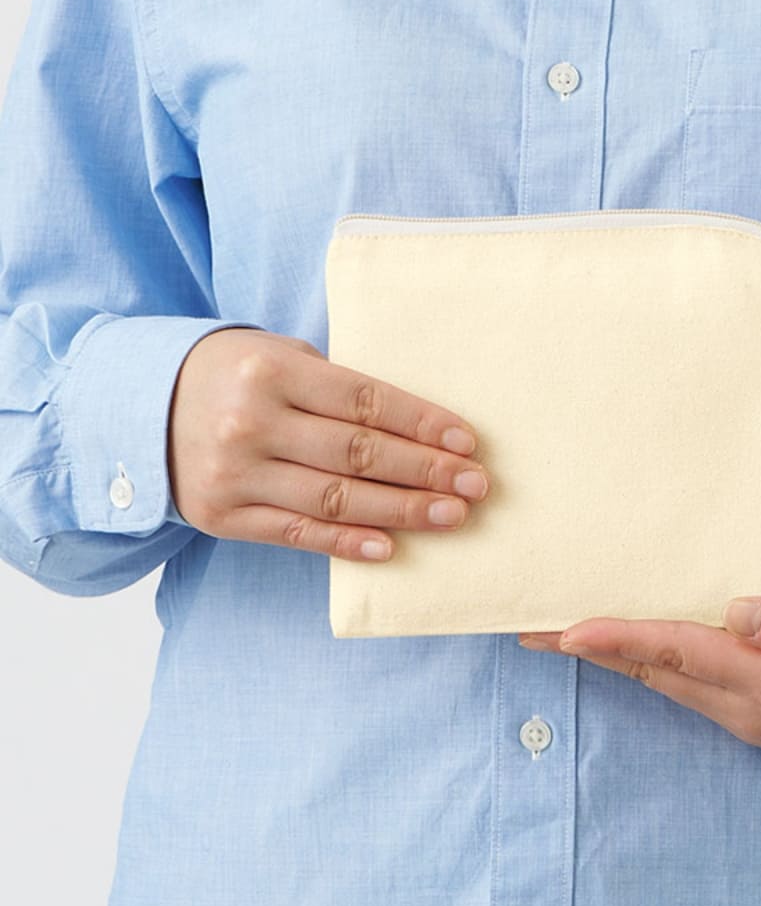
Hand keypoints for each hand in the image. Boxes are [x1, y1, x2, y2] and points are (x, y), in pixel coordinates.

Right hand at [166, 328, 490, 560]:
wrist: (140, 407)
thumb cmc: (234, 376)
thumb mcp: (279, 357)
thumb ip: (336, 386)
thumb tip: (418, 426)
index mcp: (271, 372)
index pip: (365, 401)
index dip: (422, 423)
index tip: (468, 442)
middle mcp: (251, 422)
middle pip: (358, 454)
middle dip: (426, 471)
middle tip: (476, 486)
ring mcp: (234, 474)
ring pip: (335, 499)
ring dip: (402, 511)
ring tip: (452, 516)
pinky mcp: (222, 516)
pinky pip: (297, 534)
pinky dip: (346, 543)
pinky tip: (390, 548)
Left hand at [519, 598, 760, 757]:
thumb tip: (736, 612)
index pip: (678, 652)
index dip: (619, 639)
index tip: (567, 629)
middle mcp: (742, 707)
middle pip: (652, 670)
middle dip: (590, 649)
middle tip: (530, 628)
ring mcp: (740, 715)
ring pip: (660, 681)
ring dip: (609, 657)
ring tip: (558, 633)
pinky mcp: (745, 712)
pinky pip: (679, 685)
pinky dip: (642, 663)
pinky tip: (622, 647)